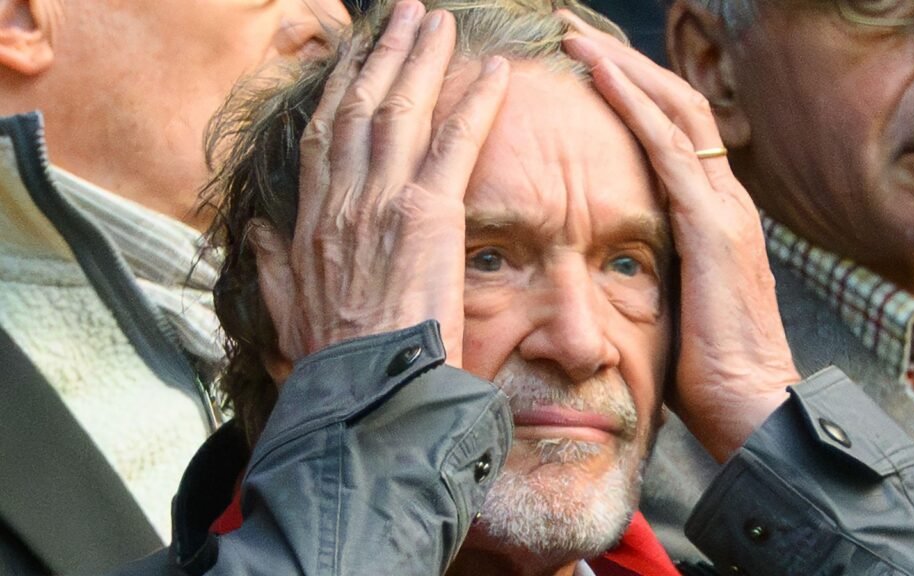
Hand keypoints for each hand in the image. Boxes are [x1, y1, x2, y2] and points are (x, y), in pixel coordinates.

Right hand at [252, 0, 509, 367]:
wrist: (361, 391)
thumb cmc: (330, 360)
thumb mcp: (283, 308)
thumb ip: (269, 264)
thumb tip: (253, 229)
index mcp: (312, 218)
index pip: (327, 134)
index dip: (342, 86)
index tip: (356, 53)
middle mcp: (343, 197)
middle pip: (362, 105)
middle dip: (384, 53)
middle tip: (405, 14)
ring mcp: (383, 201)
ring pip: (402, 109)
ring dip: (422, 58)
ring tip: (437, 21)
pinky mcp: (428, 214)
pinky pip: (455, 142)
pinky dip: (476, 102)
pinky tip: (495, 70)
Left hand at [561, 12, 797, 460]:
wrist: (752, 412)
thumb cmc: (706, 374)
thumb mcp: (670, 307)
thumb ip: (649, 271)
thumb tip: (605, 266)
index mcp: (713, 217)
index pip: (673, 133)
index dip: (633, 93)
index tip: (586, 69)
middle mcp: (725, 200)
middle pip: (676, 105)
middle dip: (624, 64)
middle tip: (573, 33)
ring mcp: (725, 209)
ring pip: (674, 111)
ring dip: (623, 68)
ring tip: (576, 38)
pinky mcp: (713, 228)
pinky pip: (668, 149)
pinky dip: (633, 105)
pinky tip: (599, 74)